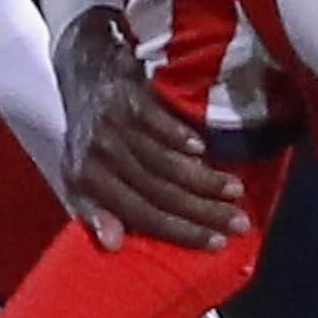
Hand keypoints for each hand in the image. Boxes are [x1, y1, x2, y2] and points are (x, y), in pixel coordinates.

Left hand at [54, 5, 245, 250]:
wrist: (82, 71)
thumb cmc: (87, 136)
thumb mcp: (79, 178)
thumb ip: (96, 211)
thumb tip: (113, 245)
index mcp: (87, 182)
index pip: (142, 215)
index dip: (181, 231)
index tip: (217, 243)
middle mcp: (100, 154)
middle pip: (159, 191)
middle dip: (203, 210)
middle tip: (238, 222)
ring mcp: (115, 123)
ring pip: (164, 161)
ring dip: (203, 178)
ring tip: (235, 190)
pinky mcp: (129, 95)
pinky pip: (160, 121)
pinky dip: (182, 137)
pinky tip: (206, 149)